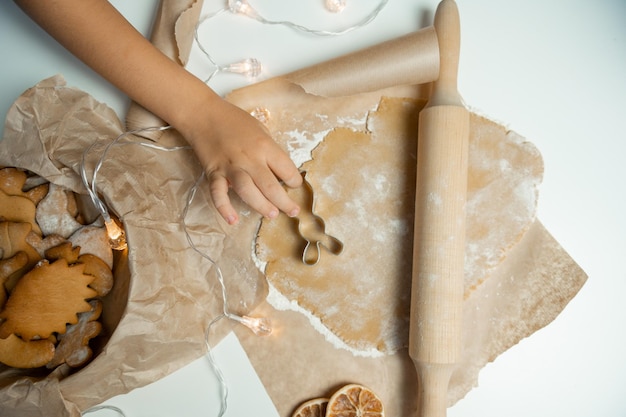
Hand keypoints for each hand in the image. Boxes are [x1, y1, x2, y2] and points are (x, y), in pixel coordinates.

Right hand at [182, 97, 302, 224]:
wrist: (203, 114)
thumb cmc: (234, 120)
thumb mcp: (261, 129)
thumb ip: (270, 150)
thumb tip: (280, 170)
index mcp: (265, 146)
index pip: (287, 169)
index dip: (295, 180)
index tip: (294, 185)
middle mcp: (250, 159)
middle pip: (271, 186)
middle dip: (285, 202)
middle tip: (292, 211)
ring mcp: (231, 167)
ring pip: (249, 192)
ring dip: (262, 206)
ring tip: (272, 214)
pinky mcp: (214, 173)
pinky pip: (219, 194)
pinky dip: (224, 208)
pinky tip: (233, 220)